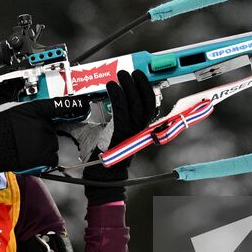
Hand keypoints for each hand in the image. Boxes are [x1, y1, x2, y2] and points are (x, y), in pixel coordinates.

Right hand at [0, 96, 89, 172]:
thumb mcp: (0, 100)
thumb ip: (11, 89)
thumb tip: (14, 82)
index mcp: (36, 108)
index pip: (61, 105)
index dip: (76, 105)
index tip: (84, 106)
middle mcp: (44, 124)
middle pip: (55, 125)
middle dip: (46, 128)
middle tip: (28, 132)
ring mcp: (45, 140)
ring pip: (53, 141)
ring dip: (44, 142)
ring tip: (25, 143)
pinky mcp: (43, 156)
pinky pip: (52, 156)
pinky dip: (45, 156)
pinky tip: (31, 153)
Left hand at [83, 70, 160, 203]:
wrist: (102, 179)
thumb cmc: (104, 156)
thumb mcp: (111, 133)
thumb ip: (115, 118)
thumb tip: (111, 100)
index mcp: (139, 130)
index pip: (150, 106)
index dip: (147, 89)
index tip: (140, 76)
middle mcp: (139, 132)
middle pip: (146, 103)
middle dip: (139, 84)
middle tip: (128, 72)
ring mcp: (130, 134)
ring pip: (136, 106)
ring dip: (128, 87)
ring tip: (120, 75)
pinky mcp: (119, 136)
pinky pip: (121, 113)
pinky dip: (117, 97)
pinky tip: (111, 87)